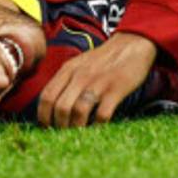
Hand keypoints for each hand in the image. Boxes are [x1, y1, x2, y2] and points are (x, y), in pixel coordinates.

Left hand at [37, 32, 156, 128]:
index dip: (43, 116)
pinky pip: (102, 114)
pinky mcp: (116, 89)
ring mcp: (99, 83)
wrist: (133, 43)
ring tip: (79, 134)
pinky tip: (98, 127)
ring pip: (79, 112)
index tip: (47, 127)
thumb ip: (66, 80)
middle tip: (64, 134)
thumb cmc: (105, 58)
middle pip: (61, 107)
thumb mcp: (80, 63)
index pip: (47, 97)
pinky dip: (98, 125)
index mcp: (69, 69)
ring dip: (77, 128)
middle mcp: (81, 76)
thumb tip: (53, 107)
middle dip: (59, 126)